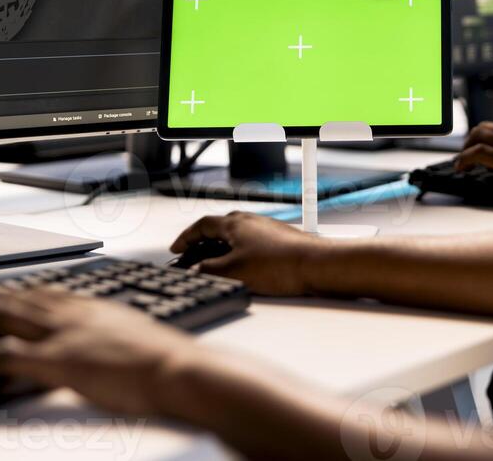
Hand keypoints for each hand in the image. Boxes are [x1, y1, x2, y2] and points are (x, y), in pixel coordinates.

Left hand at [0, 287, 209, 419]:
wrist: (177, 368)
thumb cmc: (167, 360)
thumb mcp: (140, 338)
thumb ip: (119, 334)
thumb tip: (117, 339)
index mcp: (95, 308)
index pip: (48, 294)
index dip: (21, 294)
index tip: (4, 294)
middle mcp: (74, 314)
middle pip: (20, 301)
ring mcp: (63, 334)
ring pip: (4, 318)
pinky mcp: (56, 359)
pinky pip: (3, 356)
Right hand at [171, 212, 326, 296]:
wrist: (316, 265)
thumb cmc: (280, 264)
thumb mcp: (233, 272)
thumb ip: (208, 271)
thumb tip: (195, 272)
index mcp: (234, 223)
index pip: (202, 225)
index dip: (186, 237)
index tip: (177, 248)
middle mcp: (249, 221)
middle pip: (217, 229)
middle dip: (201, 245)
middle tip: (190, 260)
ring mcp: (264, 229)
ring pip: (234, 237)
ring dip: (219, 250)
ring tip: (212, 268)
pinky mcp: (277, 240)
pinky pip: (248, 243)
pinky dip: (236, 254)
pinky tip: (240, 270)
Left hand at [456, 121, 492, 206]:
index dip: (489, 139)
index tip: (484, 150)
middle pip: (486, 127)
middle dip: (473, 140)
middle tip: (468, 154)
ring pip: (478, 134)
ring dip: (466, 148)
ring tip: (463, 162)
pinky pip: (478, 152)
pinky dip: (464, 158)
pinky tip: (461, 167)